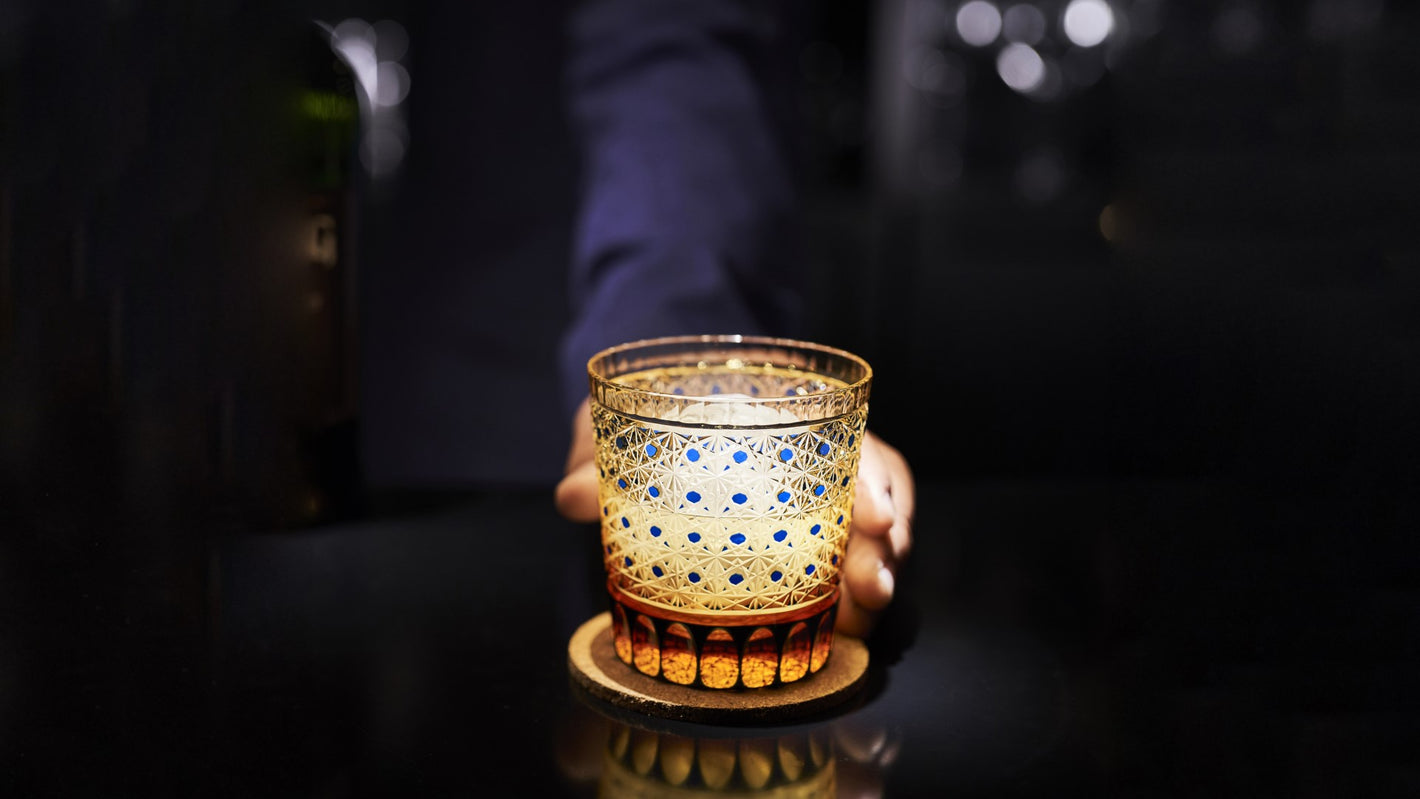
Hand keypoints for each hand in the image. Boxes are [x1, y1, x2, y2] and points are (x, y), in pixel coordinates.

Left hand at [553, 398, 914, 637]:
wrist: (646, 442)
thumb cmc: (648, 425)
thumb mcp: (621, 427)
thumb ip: (597, 454)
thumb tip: (572, 497)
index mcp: (794, 425)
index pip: (859, 450)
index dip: (876, 485)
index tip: (879, 520)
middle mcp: (823, 469)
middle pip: (881, 510)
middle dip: (883, 553)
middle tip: (871, 593)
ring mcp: (820, 517)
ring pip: (876, 552)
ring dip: (875, 587)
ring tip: (860, 626)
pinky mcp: (809, 559)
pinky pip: (847, 583)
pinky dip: (850, 610)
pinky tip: (842, 636)